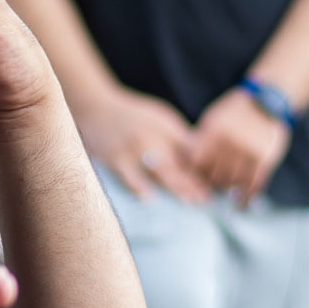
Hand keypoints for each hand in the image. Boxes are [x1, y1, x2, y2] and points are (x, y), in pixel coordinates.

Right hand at [75, 86, 209, 202]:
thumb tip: (201, 160)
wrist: (96, 107)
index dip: (201, 168)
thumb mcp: (160, 118)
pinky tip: (148, 197)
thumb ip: (178, 137)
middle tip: (205, 198)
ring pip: (158, 170)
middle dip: (193, 181)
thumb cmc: (132, 116)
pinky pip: (128, 175)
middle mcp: (151, 135)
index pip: (189, 148)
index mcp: (165, 126)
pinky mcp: (114, 158)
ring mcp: (133, 147)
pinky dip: (138, 186)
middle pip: (177, 161)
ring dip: (175, 186)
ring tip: (188, 201)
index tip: (212, 185)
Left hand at [186, 88, 289, 205]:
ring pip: (233, 182)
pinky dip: (247, 198)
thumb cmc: (234, 113)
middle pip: (215, 176)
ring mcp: (249, 152)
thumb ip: (202, 140)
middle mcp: (230, 143)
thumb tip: (187, 164)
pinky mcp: (265, 159)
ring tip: (226, 194)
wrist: (266, 103)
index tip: (194, 180)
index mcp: (214, 131)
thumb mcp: (213, 118)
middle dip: (212, 183)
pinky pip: (254, 184)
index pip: (198, 163)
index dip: (195, 174)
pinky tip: (242, 205)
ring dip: (228, 191)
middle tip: (211, 188)